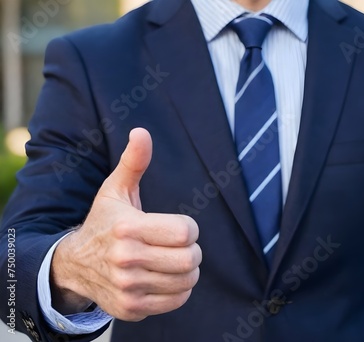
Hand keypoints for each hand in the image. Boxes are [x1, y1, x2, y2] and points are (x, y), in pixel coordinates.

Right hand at [50, 128, 201, 320]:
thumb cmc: (103, 223)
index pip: (186, 232)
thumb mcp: (115, 190)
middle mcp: (125, 260)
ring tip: (172, 261)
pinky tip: (164, 277)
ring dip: (187, 270)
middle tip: (178, 246)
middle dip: (191, 250)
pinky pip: (176, 300)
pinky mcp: (131, 308)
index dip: (188, 228)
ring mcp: (128, 287)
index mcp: (127, 228)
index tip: (178, 228)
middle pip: (190, 259)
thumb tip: (142, 131)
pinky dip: (178, 289)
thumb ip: (133, 162)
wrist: (74, 265)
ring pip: (187, 281)